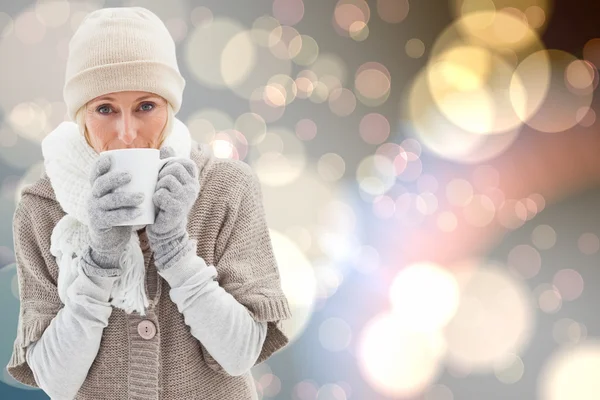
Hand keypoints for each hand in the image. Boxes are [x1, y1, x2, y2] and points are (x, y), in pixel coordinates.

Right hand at [84, 153, 144, 274]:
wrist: (110, 240)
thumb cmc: (121, 212)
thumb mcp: (121, 197)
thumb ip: (131, 184)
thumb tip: (156, 162)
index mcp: (98, 188)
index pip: (95, 173)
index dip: (100, 165)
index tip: (110, 159)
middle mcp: (93, 197)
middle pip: (100, 184)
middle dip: (114, 179)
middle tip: (130, 176)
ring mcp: (94, 211)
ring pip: (109, 201)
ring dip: (126, 197)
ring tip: (142, 196)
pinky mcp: (100, 224)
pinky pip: (113, 218)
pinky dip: (127, 214)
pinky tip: (139, 212)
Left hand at [146, 146, 199, 270]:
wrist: (166, 229)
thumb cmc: (165, 202)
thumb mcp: (169, 182)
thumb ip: (169, 165)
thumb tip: (167, 148)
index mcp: (192, 180)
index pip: (186, 162)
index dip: (172, 163)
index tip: (164, 173)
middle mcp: (193, 187)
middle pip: (173, 168)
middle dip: (161, 174)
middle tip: (158, 186)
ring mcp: (187, 198)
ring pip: (166, 180)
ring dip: (157, 186)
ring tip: (158, 195)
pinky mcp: (178, 208)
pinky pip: (161, 194)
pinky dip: (155, 198)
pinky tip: (157, 204)